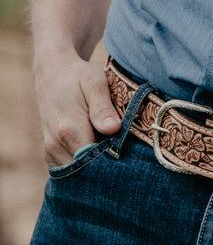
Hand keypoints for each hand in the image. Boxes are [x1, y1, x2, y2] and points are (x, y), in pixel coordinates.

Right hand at [34, 51, 121, 166]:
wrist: (51, 71)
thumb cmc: (78, 76)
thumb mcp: (94, 83)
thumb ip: (102, 108)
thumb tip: (114, 129)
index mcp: (69, 131)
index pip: (95, 163)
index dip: (114, 164)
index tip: (130, 161)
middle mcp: (56, 144)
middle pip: (87, 171)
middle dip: (106, 170)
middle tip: (127, 164)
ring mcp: (50, 150)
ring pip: (77, 173)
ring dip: (95, 169)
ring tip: (114, 158)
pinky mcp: (50, 151)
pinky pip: (69, 168)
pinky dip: (84, 167)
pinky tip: (99, 157)